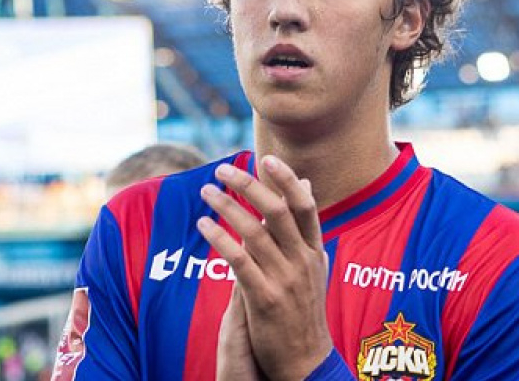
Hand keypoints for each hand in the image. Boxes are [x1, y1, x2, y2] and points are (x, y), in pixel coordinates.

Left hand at [197, 155, 332, 380]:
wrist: (306, 360)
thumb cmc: (305, 309)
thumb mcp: (314, 265)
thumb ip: (305, 226)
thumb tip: (307, 183)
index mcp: (315, 251)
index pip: (305, 206)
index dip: (287, 179)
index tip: (266, 158)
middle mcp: (303, 261)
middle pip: (277, 212)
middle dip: (249, 185)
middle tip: (223, 169)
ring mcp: (284, 280)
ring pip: (254, 232)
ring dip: (226, 207)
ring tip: (206, 192)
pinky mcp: (263, 299)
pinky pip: (238, 260)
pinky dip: (219, 238)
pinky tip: (203, 224)